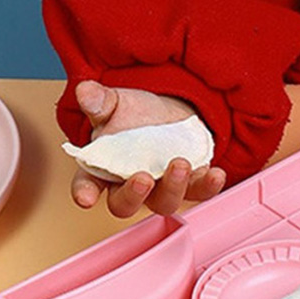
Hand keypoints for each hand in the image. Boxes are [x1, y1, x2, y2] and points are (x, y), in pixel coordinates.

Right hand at [71, 80, 225, 216]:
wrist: (169, 113)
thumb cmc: (135, 116)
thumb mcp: (114, 103)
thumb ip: (99, 101)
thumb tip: (86, 93)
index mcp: (103, 168)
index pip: (87, 184)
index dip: (84, 192)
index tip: (85, 197)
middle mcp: (130, 185)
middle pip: (125, 205)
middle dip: (134, 195)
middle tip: (142, 178)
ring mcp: (161, 188)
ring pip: (164, 202)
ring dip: (173, 187)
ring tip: (180, 163)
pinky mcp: (190, 185)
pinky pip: (200, 193)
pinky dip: (208, 186)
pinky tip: (214, 173)